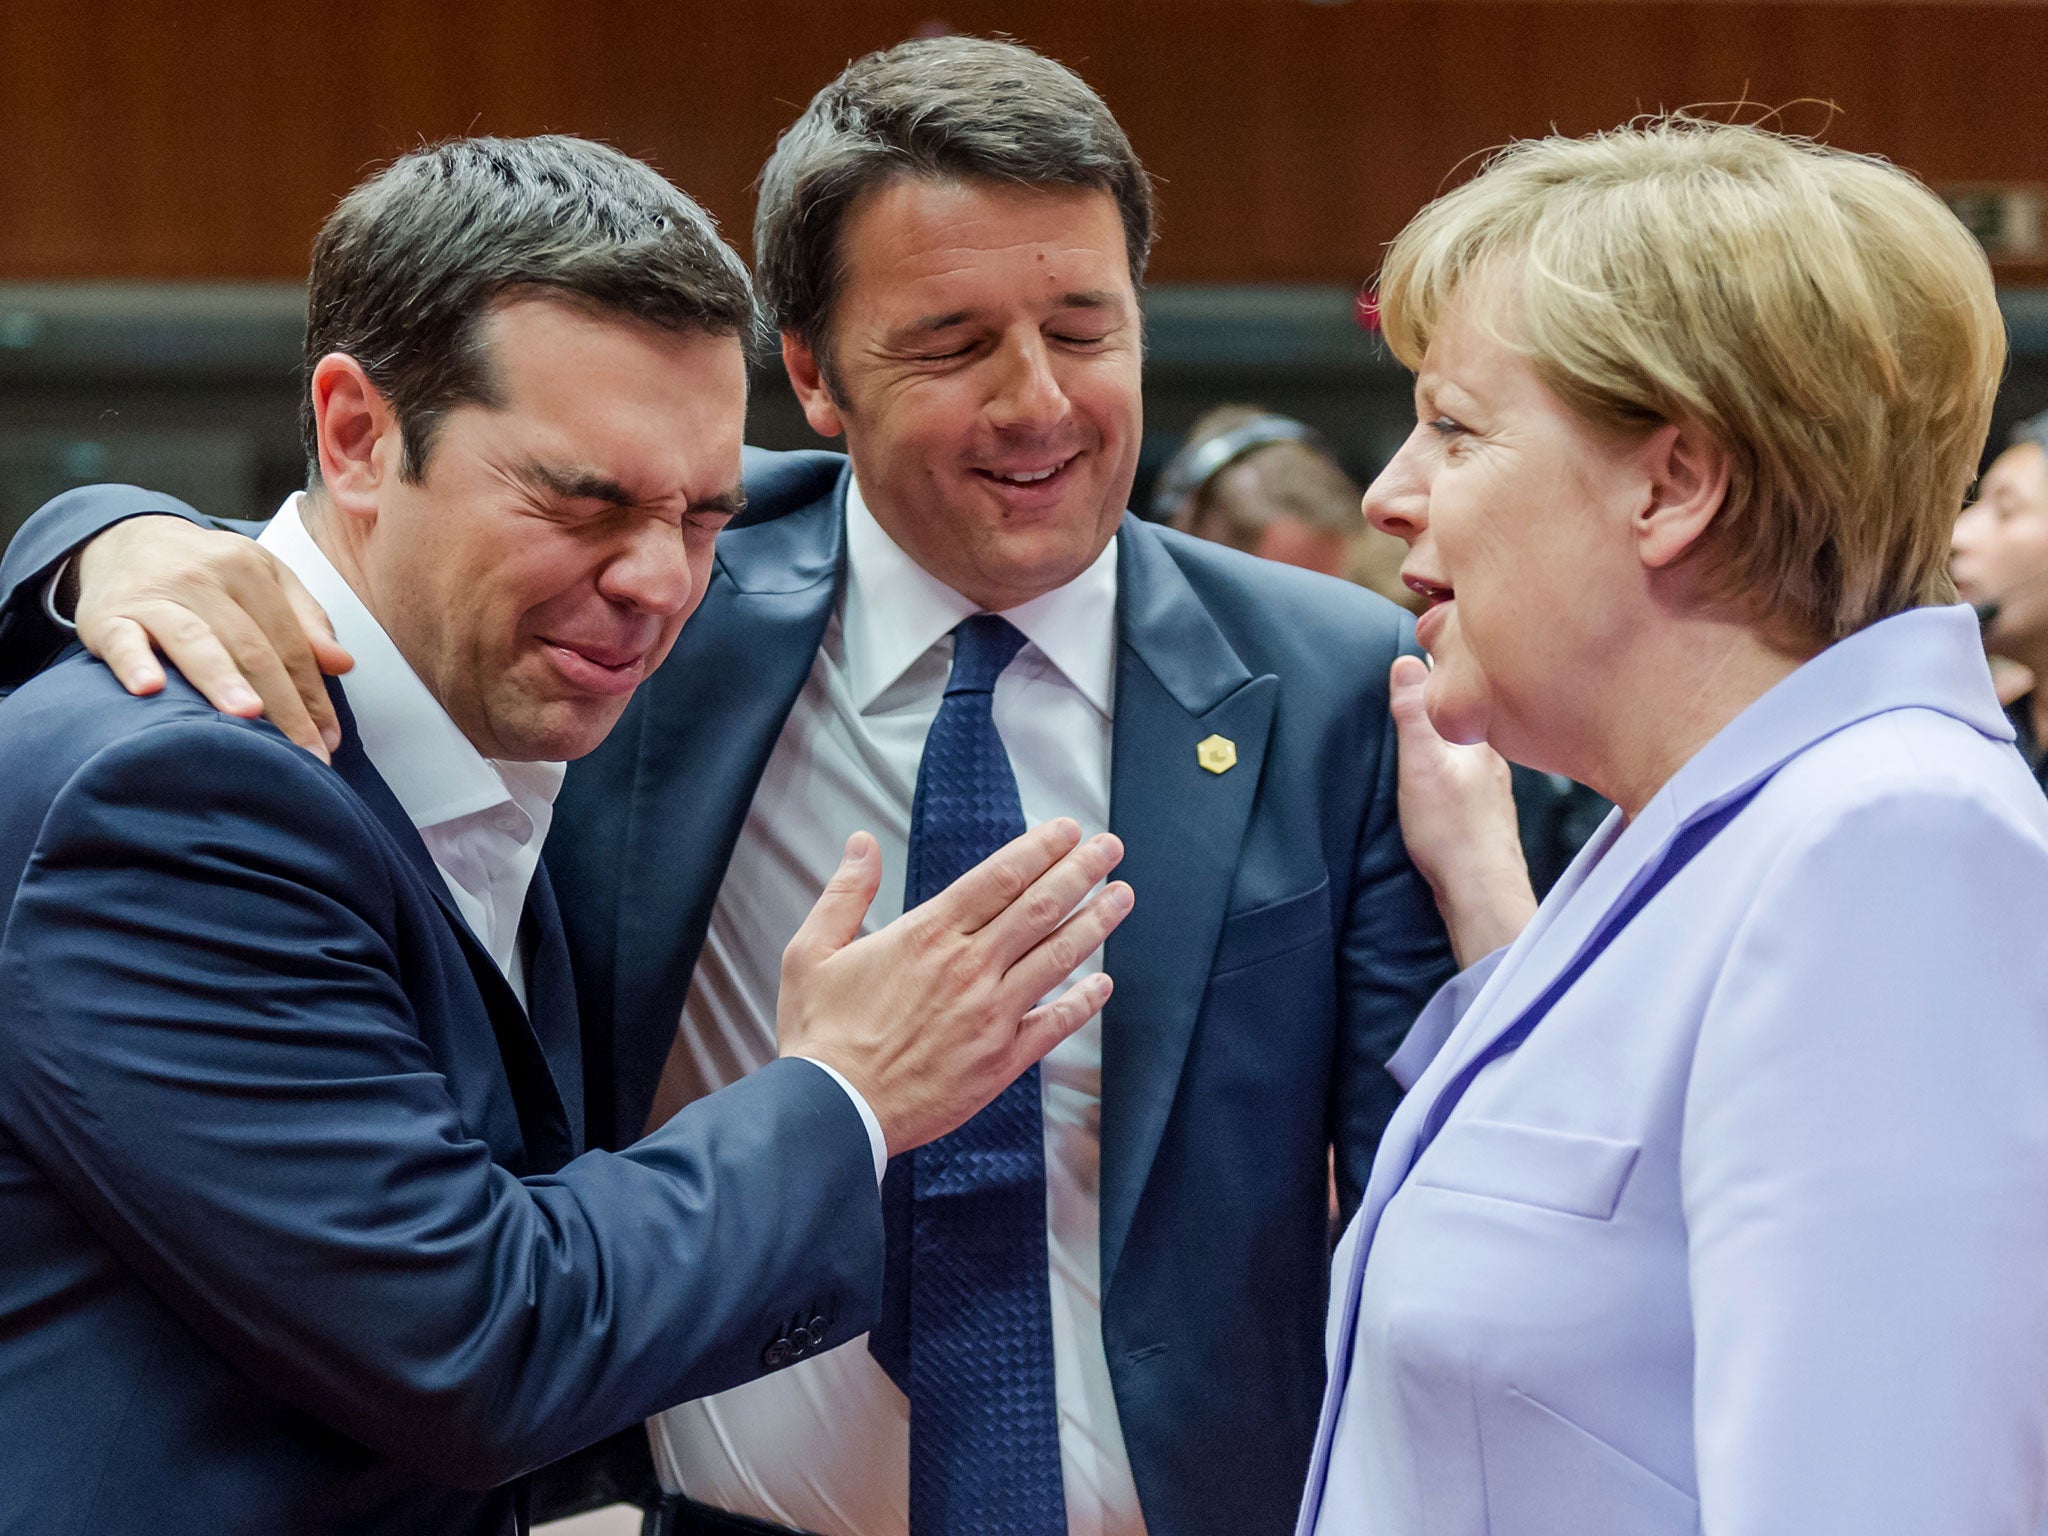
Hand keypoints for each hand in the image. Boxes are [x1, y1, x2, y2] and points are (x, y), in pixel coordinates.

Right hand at [73, 515, 353, 761]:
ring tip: (249, 716)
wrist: (125, 542)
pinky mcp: (107, 616)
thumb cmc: (209, 572)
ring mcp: (154, 596)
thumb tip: (343, 664)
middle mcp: (203, 578)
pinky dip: (135, 663)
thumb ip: (306, 620)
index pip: (289, 642)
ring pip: (196, 641)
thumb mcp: (264, 578)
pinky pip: (122, 641)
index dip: (313, 692)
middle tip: (303, 752)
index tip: (328, 737)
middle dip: (283, 704)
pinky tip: (150, 688)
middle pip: (251, 648)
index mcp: (249, 569)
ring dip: (223, 680)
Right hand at [777, 820, 1131, 1156]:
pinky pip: (1054, 1026)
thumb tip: (861, 844)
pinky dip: (1082, 1003)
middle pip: (1039, 907)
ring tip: (1122, 896)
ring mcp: (991, 1015)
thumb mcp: (813, 951)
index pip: (999, 878)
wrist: (833, 1111)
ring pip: (1056, 958)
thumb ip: (845, 893)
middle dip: (1081, 872)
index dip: (1039, 849)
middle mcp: (968, 968)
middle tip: (1110, 847)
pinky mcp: (1000, 1062)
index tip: (1068, 830)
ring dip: (1095, 923)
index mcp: (927, 935)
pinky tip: (1103, 985)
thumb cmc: (820, 1035)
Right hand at [1389, 654, 1536, 966]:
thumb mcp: (1421, 764)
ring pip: (1469, 748)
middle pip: (1464, 718)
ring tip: (1429, 721)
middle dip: (1445, 699)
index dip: (1435, 667)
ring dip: (1451, 734)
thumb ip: (1414, 715)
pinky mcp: (1486, 815)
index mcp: (1478, 739)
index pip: (1455, 689)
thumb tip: (1407, 661)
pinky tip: (1445, 775)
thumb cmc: (1451, 831)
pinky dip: (1455, 764)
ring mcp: (1493, 789)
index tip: (1419, 644)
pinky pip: (1469, 774)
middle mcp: (1492, 759)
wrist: (1482, 893)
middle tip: (1421, 676)